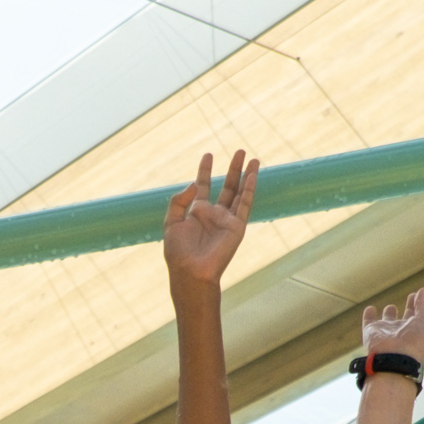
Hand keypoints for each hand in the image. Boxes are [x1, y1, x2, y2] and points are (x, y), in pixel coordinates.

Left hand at [163, 149, 256, 288]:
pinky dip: (249, 190)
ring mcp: (227, 220)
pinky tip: (252, 176)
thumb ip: (179, 201)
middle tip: (240, 151)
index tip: (208, 155)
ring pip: (239, 193)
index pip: (204, 186)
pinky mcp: (237, 227)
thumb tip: (194, 184)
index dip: (205, 171)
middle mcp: (214, 214)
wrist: (190, 271)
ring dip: (246, 175)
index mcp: (197, 213)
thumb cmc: (178, 252)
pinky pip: (245, 205)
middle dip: (233, 169)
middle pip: (227, 186)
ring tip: (252, 158)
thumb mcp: (171, 222)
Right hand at [358, 272, 423, 367]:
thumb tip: (422, 292)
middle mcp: (406, 331)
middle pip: (411, 314)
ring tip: (392, 306)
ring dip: (391, 313)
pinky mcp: (372, 333)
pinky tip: (370, 309)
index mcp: (422, 329)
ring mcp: (389, 332)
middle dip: (414, 304)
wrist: (393, 361)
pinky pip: (369, 321)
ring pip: (390, 320)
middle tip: (416, 293)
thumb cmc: (414, 342)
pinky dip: (369, 315)